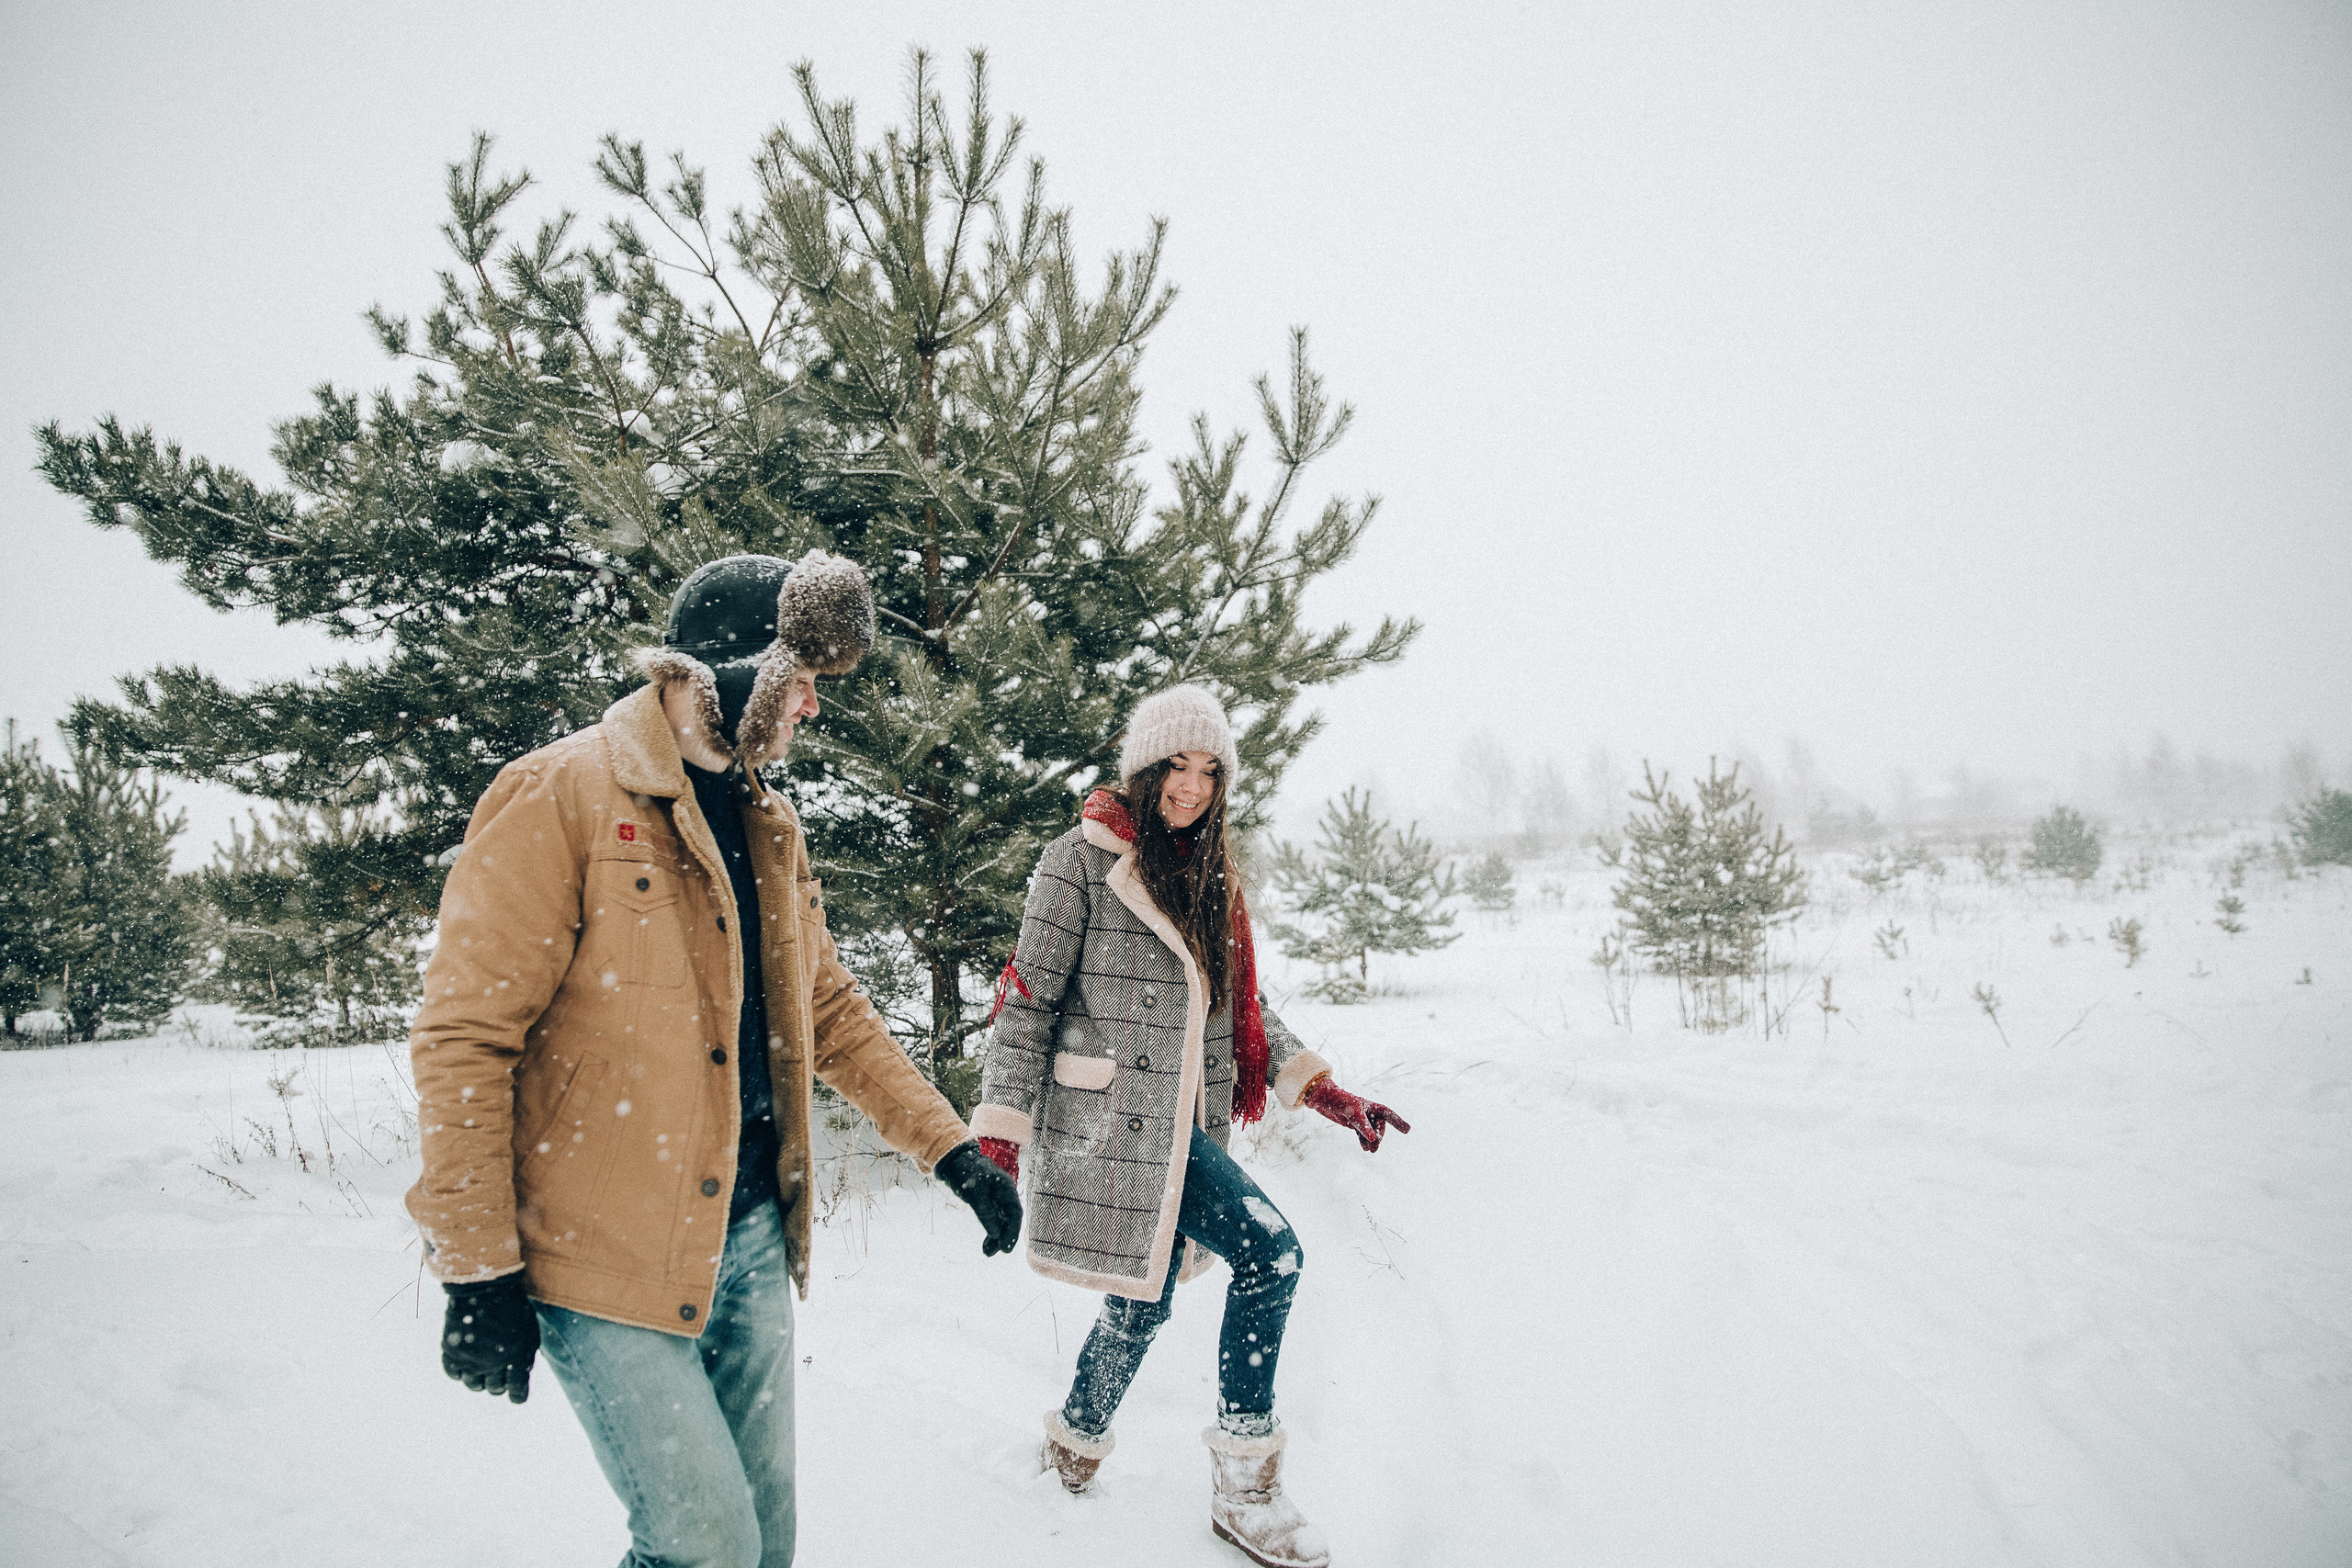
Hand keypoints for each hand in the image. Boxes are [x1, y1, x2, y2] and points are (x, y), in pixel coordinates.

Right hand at [441, 1275, 539, 1402]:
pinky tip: (466, 1360)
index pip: (517, 1393)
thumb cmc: (512, 1307)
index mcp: (516, 1359)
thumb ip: (526, 1357)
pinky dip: (460, 1371)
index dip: (518, 1395)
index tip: (516, 1393)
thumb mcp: (530, 1331)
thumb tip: (520, 1376)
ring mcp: (470, 1360)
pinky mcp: (451, 1352)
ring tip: (482, 1365)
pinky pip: (454, 1374)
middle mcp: (493, 1364)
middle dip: (499, 1383)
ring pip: (474, 1385)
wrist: (484, 1286)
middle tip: (499, 1370)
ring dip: (479, 1378)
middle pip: (495, 1389)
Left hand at [937, 1141, 1023, 1255]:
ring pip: (1001, 1221)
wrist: (955, 1160)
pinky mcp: (989, 1202)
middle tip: (999, 1252)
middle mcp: (1005, 1194)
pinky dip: (990, 1231)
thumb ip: (986, 1212)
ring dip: (996, 1237)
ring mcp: (997, 1198)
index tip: (1006, 1247)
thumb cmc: (966, 1172)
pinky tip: (986, 1244)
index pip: (1015, 1213)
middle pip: (1010, 1219)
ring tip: (987, 1252)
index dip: (1012, 1232)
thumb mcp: (974, 1193)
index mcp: (1006, 1188)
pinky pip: (993, 1219)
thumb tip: (995, 1233)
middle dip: (1005, 1237)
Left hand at [1302, 1074, 1410, 1152]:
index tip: (1408, 1130)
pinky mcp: (1353, 1124)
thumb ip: (1363, 1126)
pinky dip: (1364, 1141)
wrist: (1324, 1099)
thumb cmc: (1339, 1101)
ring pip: (1371, 1133)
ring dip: (1371, 1141)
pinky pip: (1362, 1135)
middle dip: (1378, 1137)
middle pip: (1379, 1127)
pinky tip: (1364, 1148)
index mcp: (1372, 1106)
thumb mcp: (1352, 1113)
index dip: (1398, 1122)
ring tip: (1370, 1150)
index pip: (1388, 1114)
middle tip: (1374, 1146)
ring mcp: (1361, 1119)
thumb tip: (1373, 1139)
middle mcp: (1369, 1112)